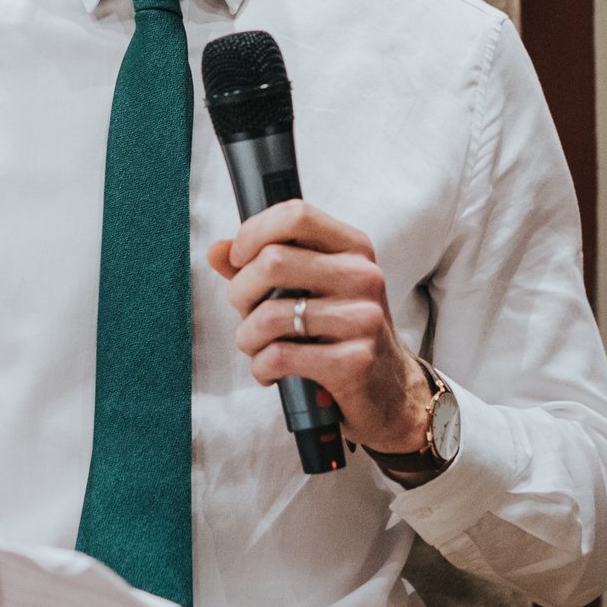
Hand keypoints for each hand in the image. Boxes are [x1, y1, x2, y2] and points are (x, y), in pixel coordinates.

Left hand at [207, 198, 429, 453]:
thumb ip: (261, 266)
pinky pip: (279, 356)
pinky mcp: (354, 362)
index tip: (238, 259)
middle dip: (241, 293)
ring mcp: (362, 318)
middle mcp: (363, 276)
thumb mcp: (312, 289)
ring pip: (269, 315)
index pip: (297, 215)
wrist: (389, 391)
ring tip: (257, 347)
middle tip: (246, 313)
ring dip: (247, 337)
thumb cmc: (340, 333)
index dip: (254, 232)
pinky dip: (261, 367)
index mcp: (353, 248)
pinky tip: (270, 371)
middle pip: (273, 262)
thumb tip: (216, 250)